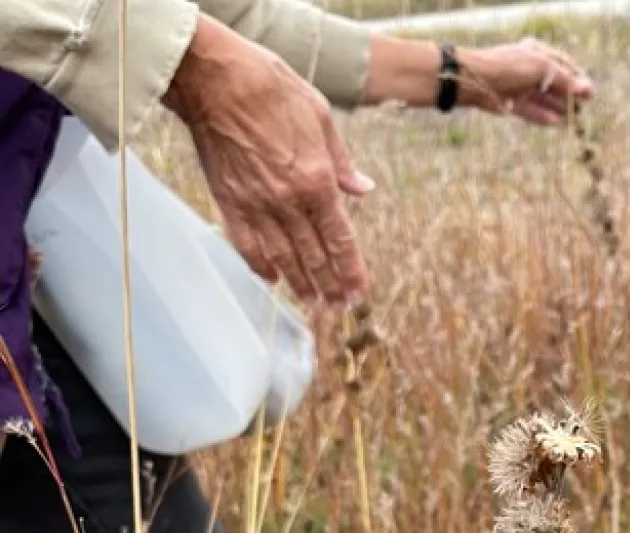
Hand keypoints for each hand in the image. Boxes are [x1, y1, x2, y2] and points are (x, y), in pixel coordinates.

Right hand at [164, 16, 373, 305]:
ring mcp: (256, 205)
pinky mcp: (229, 202)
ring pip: (283, 257)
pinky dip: (260, 265)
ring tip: (312, 303)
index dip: (351, 270)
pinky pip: (247, 244)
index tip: (359, 293)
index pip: (340, 239)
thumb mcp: (320, 115)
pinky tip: (272, 279)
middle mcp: (288, 201)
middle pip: (314, 256)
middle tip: (338, 307)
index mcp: (316, 180)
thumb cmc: (270, 87)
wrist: (214, 78)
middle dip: (329, 285)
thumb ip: (341, 162)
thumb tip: (363, 189)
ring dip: (300, 284)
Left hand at [457, 39, 593, 124]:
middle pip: (554, 84)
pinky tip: (555, 122)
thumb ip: (564, 80)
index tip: (590, 93)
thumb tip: (586, 89)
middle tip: (583, 107)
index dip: (577, 78)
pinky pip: (531, 111)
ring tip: (573, 118)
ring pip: (543, 99)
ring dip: (558, 107)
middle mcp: (529, 69)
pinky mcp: (512, 103)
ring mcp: (520, 87)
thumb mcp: (542, 69)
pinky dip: (542, 116)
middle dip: (569, 95)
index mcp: (537, 53)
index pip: (562, 65)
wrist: (479, 80)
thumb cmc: (511, 67)